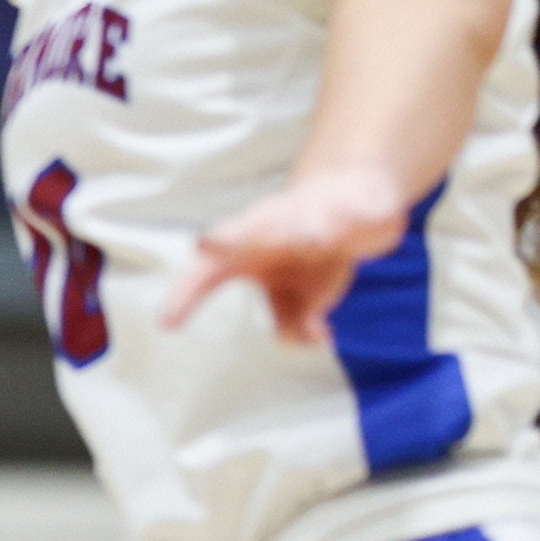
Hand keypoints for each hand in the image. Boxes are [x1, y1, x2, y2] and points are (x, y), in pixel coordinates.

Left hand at [161, 165, 412, 343]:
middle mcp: (273, 228)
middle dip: (231, 239)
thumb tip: (296, 339)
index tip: (168, 318)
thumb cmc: (302, 252)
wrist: (347, 201)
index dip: (189, 293)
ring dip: (313, 231)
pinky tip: (370, 219)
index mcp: (246, 249)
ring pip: (309, 223)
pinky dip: (365, 216)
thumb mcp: (291, 292)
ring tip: (316, 240)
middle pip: (248, 233)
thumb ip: (290, 319)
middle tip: (206, 245)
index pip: (209, 273)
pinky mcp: (356, 211)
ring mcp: (315, 216)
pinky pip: (362, 214)